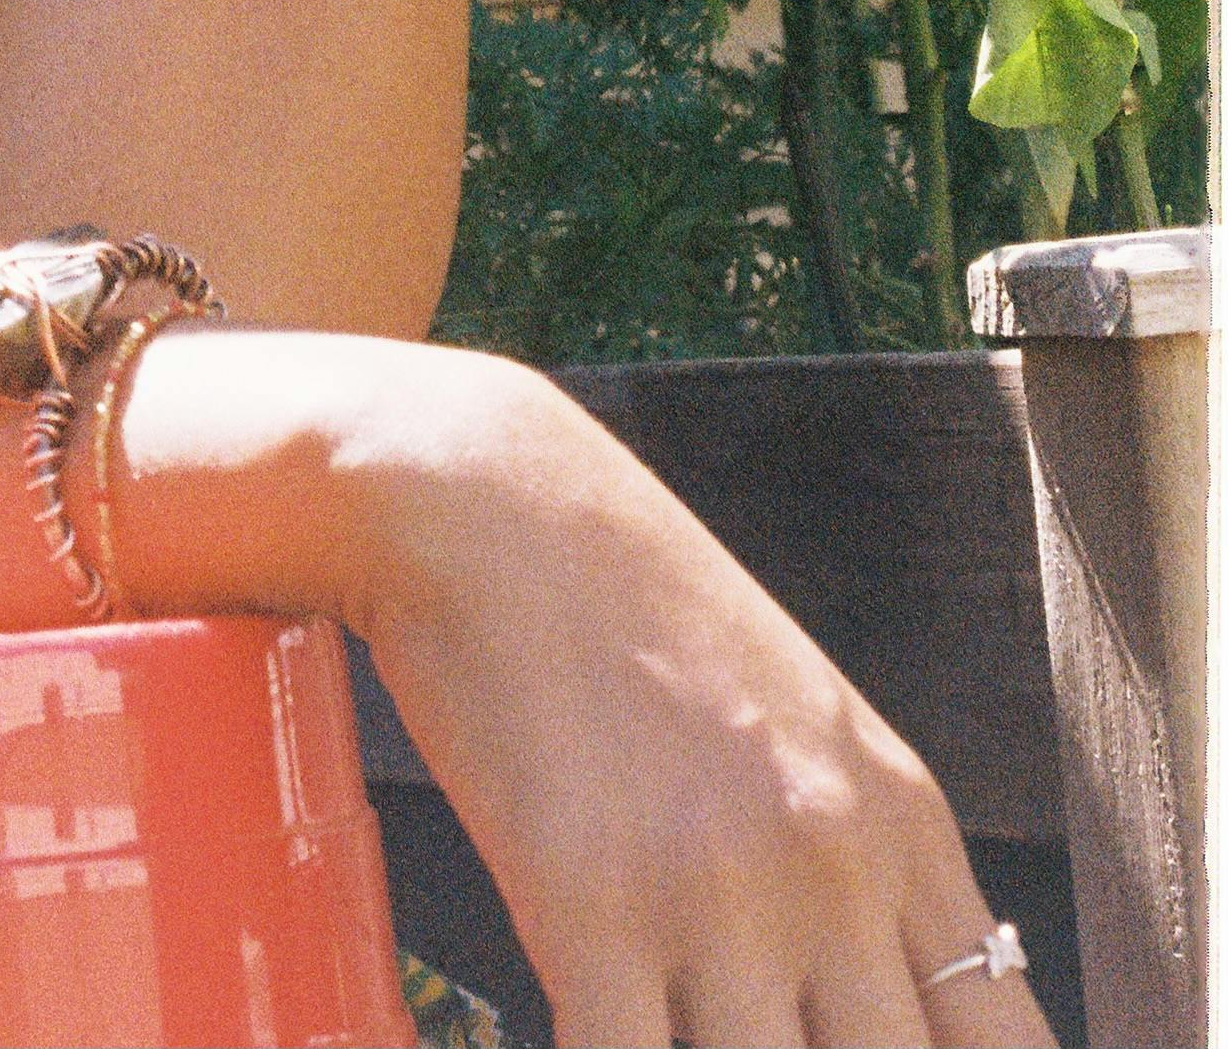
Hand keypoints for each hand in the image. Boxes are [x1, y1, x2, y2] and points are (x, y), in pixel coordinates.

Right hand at [342, 354, 1057, 1048]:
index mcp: (898, 823)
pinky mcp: (589, 904)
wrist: (480, 494)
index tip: (866, 1047)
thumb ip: (855, 872)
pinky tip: (583, 1022)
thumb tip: (863, 1015)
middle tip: (746, 1029)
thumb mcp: (797, 725)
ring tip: (664, 1022)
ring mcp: (718, 891)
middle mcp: (833, 865)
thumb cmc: (619, 603)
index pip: (1006, 1046)